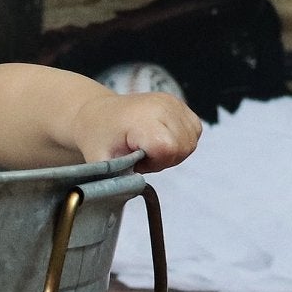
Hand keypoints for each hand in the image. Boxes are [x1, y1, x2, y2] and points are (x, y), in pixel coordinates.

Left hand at [72, 91, 201, 173]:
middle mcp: (161, 106)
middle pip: (183, 146)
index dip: (156, 162)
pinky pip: (193, 130)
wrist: (98, 113)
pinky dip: (180, 140)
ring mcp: (173, 102)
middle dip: (164, 159)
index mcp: (140, 119)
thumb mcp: (101, 162)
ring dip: (173, 151)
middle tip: (141, 155)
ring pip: (191, 141)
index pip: (168, 148)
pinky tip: (160, 139)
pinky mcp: (179, 103)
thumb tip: (136, 188)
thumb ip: (119, 179)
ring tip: (149, 146)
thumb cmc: (99, 137)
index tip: (137, 160)